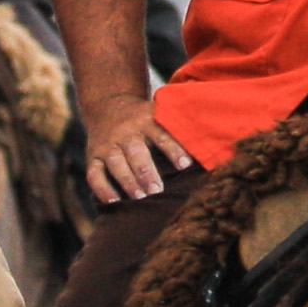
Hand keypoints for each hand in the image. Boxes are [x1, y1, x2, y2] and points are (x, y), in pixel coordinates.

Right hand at [81, 87, 194, 205]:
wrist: (108, 105)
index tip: (186, 165)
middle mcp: (126, 132)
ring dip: (127, 181)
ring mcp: (108, 145)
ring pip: (115, 163)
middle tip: (157, 189)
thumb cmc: (144, 118)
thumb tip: (214, 140)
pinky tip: (114, 201)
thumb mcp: (159, 113)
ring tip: (140, 196)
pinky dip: (102, 188)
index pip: (161, 135)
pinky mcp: (93, 156)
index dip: (173, 149)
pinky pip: (94, 174)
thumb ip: (179, 126)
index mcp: (146, 121)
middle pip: (135, 152)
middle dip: (145, 171)